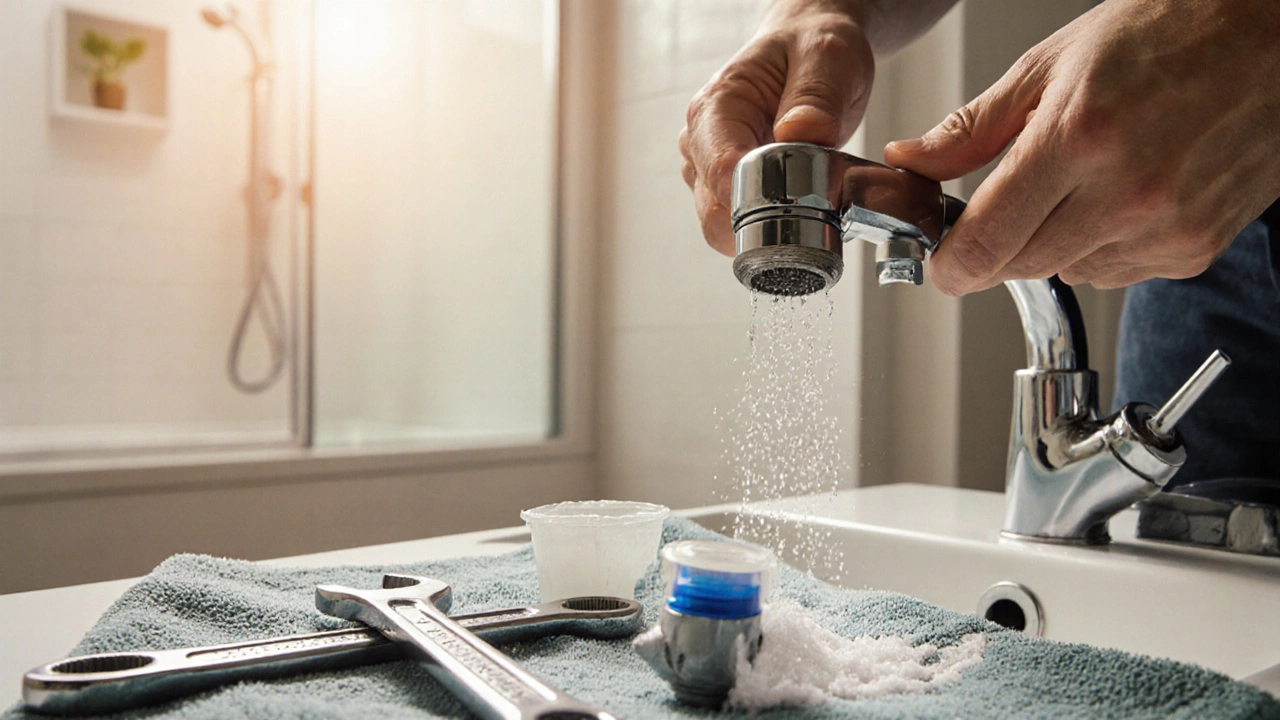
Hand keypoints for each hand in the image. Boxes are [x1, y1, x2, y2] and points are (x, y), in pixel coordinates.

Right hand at [679, 2, 874, 255]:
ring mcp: (707, 167)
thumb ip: (816, 95)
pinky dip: (769, 224)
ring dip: (767, 225)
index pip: (721, 172)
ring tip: (807, 193)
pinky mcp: (722, 185)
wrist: (806, 48)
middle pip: (715, 210)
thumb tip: (802, 133)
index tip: (803, 202)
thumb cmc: (810, 47)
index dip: (759, 199)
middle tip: (815, 201)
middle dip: (765, 220)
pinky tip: (795, 198)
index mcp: (716, 107)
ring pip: (723, 224)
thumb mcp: (828, 56)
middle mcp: (700, 141)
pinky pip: (738, 224)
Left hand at [885, 0, 1279, 294]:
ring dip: (1054, 242)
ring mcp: (1167, 226)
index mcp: (1078, 137)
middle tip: (1008, 202)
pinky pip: (1117, 272)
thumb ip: (972, 128)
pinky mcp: (1195, 248)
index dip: (950, 267)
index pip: (988, 242)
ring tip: (1084, 178)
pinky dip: (1103, 244)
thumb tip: (913, 161)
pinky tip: (1124, 192)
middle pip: (1021, 266)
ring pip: (1068, 272)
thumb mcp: (1051, 66)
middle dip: (999, 245)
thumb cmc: (1170, 31)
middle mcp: (1127, 191)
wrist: (1271, 34)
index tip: (940, 265)